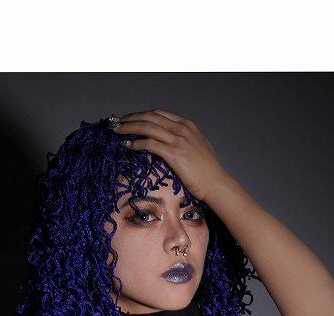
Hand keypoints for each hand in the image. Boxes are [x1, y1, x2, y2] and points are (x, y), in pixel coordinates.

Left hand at [115, 109, 230, 202]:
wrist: (216, 183)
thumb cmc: (208, 171)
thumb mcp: (198, 148)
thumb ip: (185, 141)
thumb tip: (172, 143)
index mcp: (187, 125)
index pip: (159, 113)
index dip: (142, 114)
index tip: (130, 119)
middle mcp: (181, 128)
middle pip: (150, 117)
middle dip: (131, 118)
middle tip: (117, 122)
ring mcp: (178, 140)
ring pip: (147, 127)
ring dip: (129, 128)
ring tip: (117, 131)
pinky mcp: (174, 153)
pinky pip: (150, 144)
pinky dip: (137, 143)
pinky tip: (128, 145)